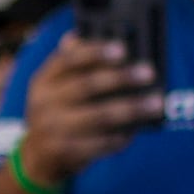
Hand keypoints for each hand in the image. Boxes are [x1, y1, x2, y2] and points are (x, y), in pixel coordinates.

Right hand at [12, 32, 157, 191]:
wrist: (37, 158)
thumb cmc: (58, 113)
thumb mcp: (56, 87)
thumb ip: (70, 63)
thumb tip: (78, 36)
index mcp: (43, 80)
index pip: (68, 60)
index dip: (95, 52)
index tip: (122, 48)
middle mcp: (43, 103)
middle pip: (86, 86)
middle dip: (121, 78)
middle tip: (149, 72)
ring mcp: (50, 129)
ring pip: (98, 116)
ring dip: (131, 109)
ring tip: (156, 103)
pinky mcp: (62, 152)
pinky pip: (98, 143)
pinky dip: (119, 137)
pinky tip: (134, 132)